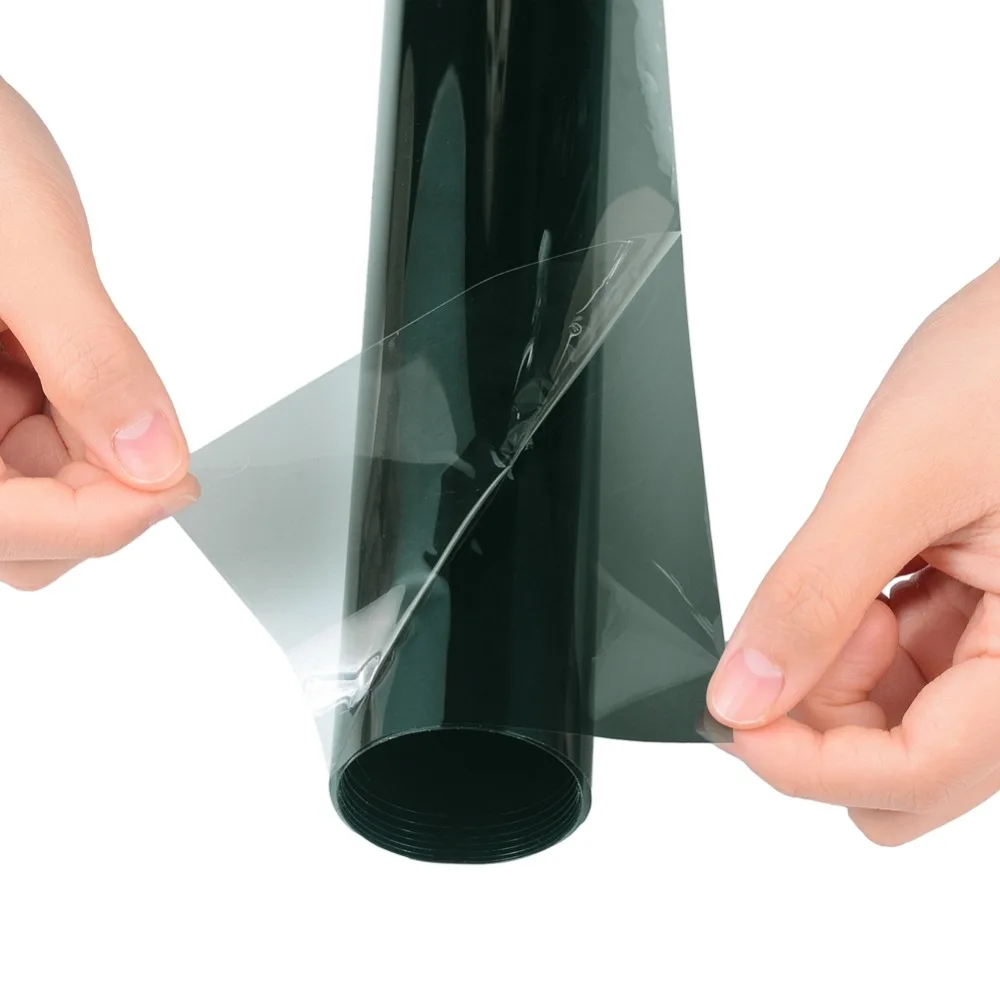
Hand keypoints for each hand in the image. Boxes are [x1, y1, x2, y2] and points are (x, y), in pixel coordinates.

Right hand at [0, 78, 197, 589]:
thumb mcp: (27, 248)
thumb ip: (90, 359)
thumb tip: (154, 459)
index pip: (3, 527)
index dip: (98, 522)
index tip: (175, 482)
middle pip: (25, 534)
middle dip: (98, 490)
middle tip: (137, 411)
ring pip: (44, 499)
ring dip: (93, 453)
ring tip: (78, 355)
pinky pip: (46, 450)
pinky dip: (87, 422)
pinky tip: (69, 358)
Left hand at [706, 255, 999, 845]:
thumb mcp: (898, 479)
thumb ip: (814, 595)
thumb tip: (741, 696)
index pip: (916, 772)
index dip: (808, 764)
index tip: (731, 719)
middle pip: (903, 773)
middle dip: (827, 719)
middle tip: (807, 622)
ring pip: (896, 728)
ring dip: (843, 671)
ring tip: (863, 568)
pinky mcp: (979, 628)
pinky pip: (904, 675)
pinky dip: (862, 641)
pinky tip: (875, 574)